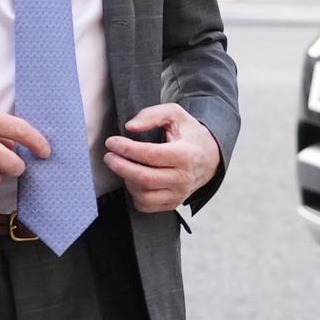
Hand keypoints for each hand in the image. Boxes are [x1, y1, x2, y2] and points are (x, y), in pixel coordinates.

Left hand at [104, 103, 221, 212]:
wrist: (210, 157)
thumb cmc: (189, 135)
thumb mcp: (175, 115)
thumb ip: (152, 115)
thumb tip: (130, 127)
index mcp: (186, 155)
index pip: (150, 155)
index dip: (126, 149)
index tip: (112, 142)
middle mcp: (183, 178)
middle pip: (144, 178)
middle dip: (120, 166)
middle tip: (109, 156)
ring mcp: (179, 193)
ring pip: (143, 194)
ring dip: (126, 179)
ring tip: (123, 166)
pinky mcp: (173, 203)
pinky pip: (145, 205)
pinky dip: (134, 193)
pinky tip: (133, 180)